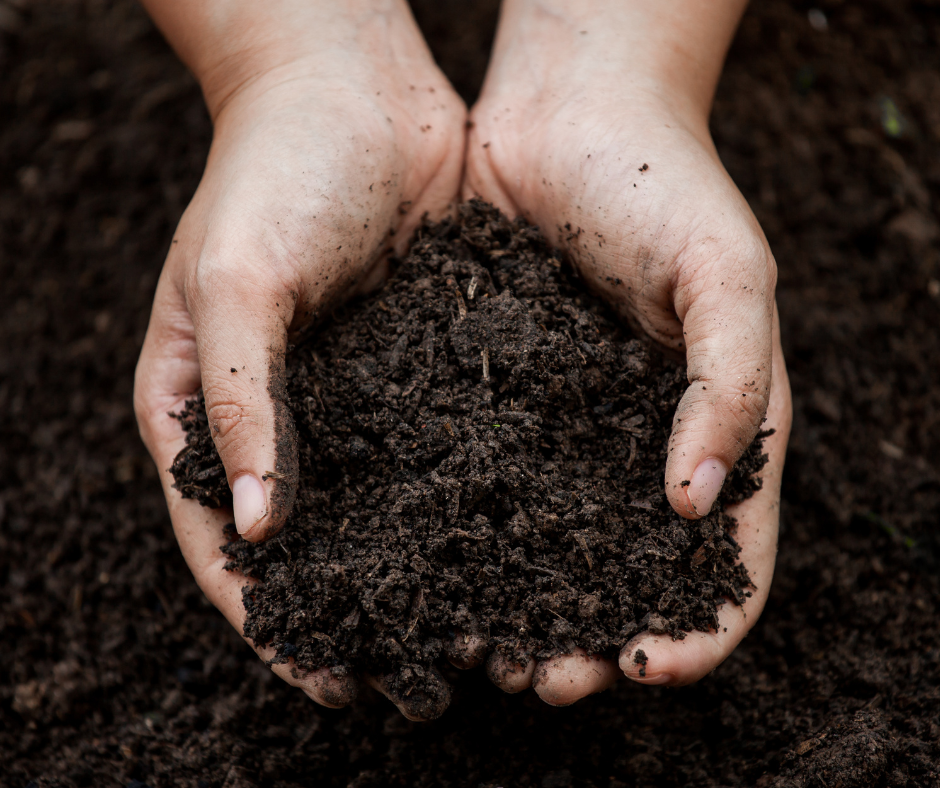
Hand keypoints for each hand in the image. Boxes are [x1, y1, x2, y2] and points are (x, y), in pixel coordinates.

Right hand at [134, 0, 465, 718]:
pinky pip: (439, 451)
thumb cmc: (272, 170)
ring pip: (382, 508)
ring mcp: (353, 396)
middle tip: (408, 685)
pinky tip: (509, 546)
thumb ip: (240, 402)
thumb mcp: (236, 281)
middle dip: (354, 614)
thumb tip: (260, 531)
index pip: (225, 541)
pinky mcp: (418, 369)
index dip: (270, 618)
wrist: (355, 90)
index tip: (322, 680)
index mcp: (203, 406)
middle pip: (310, 542)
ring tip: (470, 637)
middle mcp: (279, 415)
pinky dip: (465, 504)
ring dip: (419, 573)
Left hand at [465, 0, 791, 702]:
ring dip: (522, 605)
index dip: (698, 627)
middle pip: (626, 572)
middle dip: (593, 638)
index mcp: (716, 430)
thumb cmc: (665, 184)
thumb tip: (695, 507)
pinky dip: (467, 534)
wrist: (569, 114)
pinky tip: (431, 565)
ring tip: (480, 648)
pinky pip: (484, 480)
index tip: (647, 665)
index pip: (726, 561)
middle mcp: (638, 444)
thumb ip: (730, 388)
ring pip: (548, 543)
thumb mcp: (730, 277)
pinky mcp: (497, 398)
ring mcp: (565, 427)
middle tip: (544, 680)